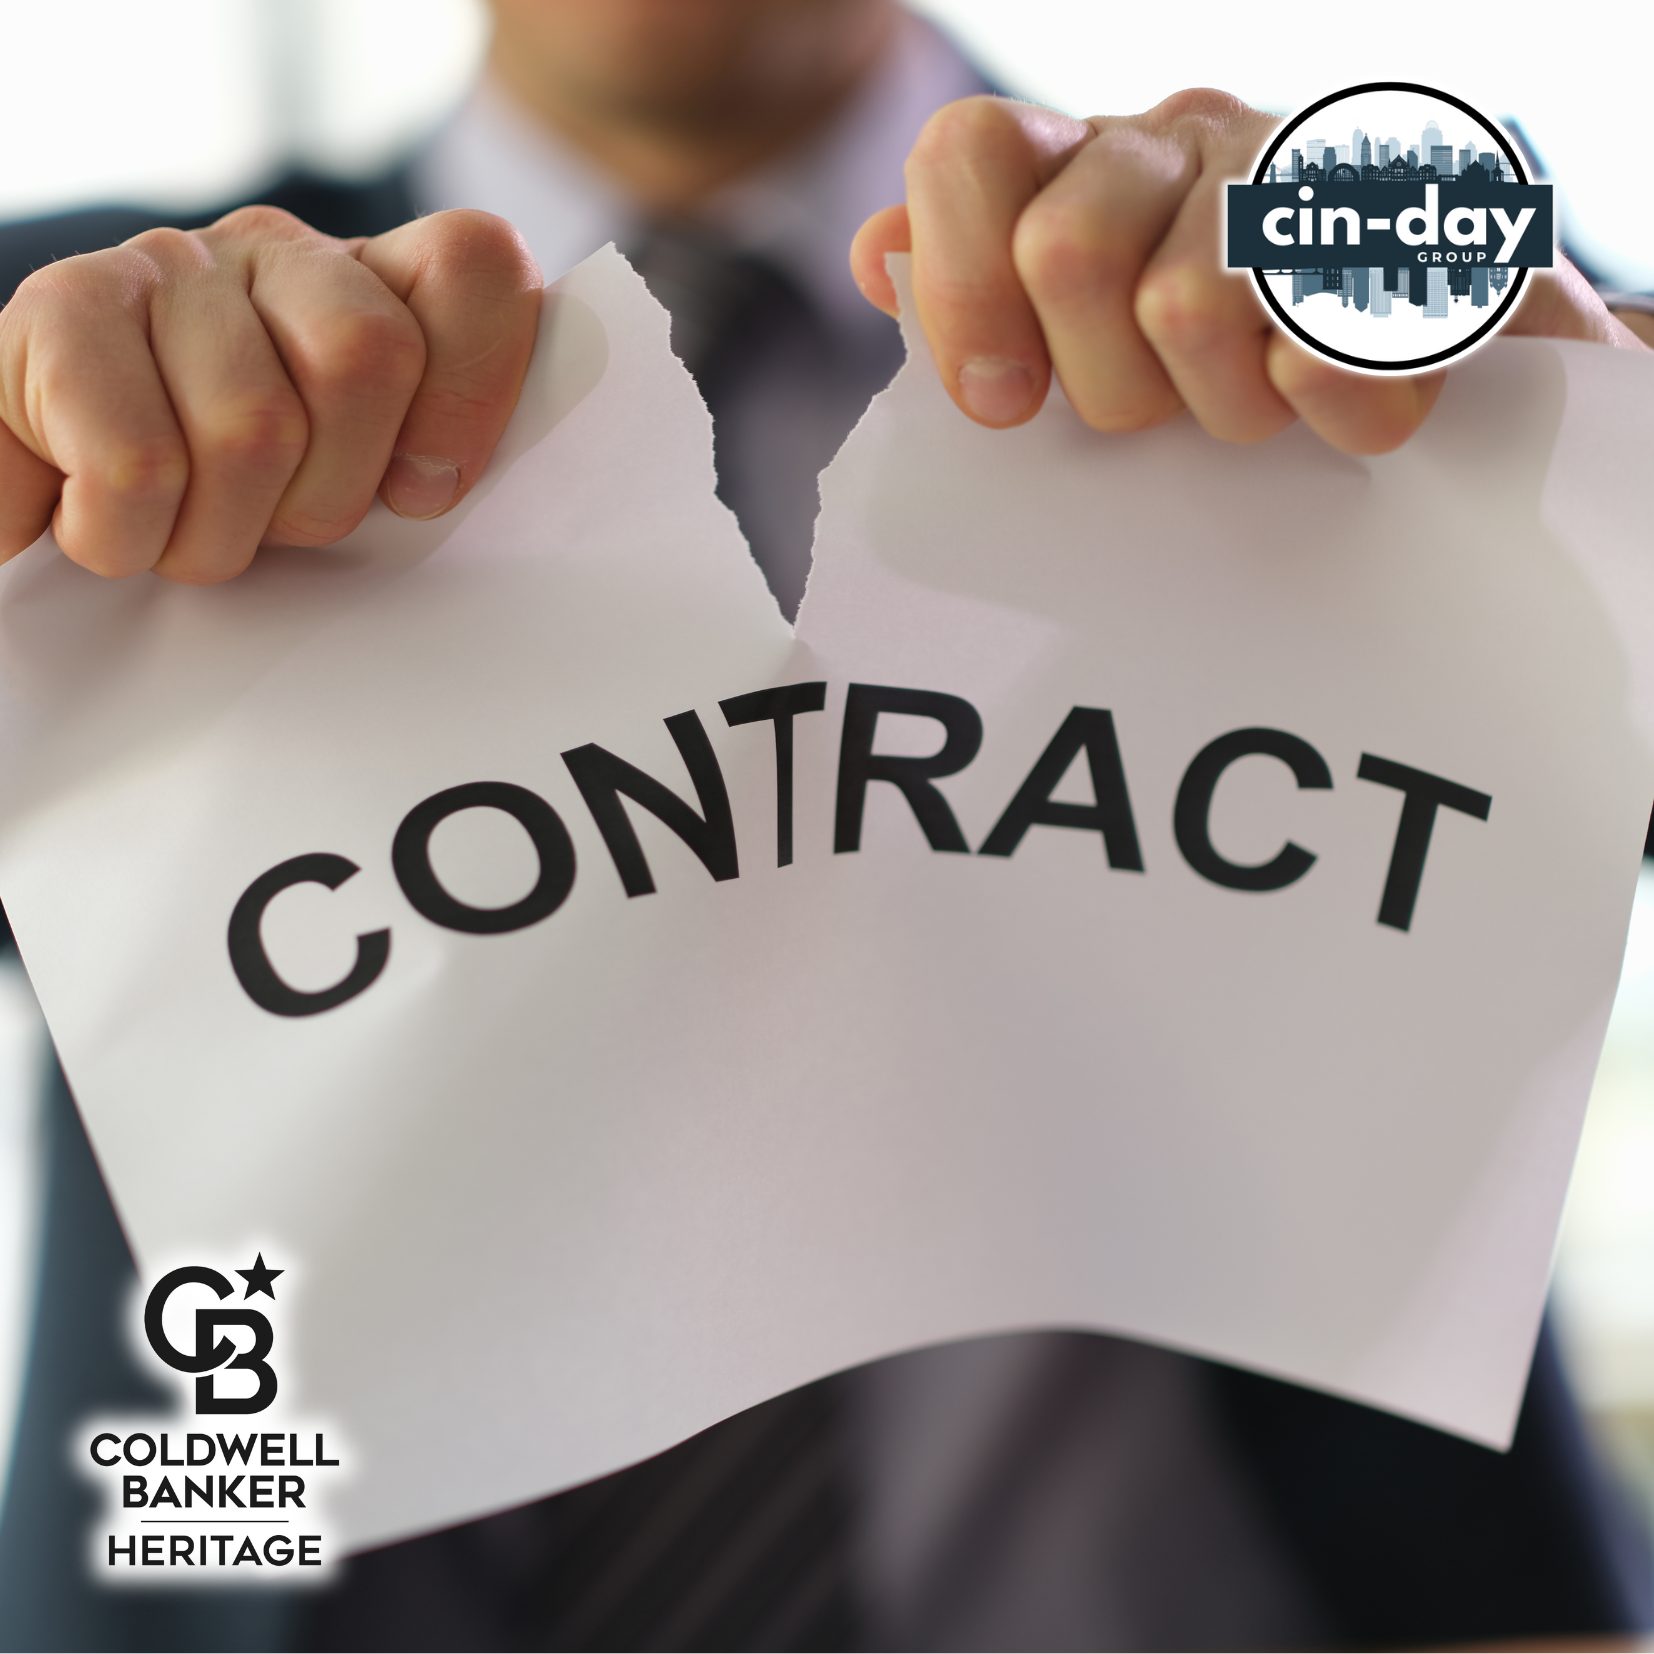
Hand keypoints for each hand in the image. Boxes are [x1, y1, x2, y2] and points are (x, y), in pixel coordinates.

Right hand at [0, 206, 541, 581]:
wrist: (62, 495)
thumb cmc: (231, 502)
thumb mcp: (353, 486)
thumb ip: (428, 465)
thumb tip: (449, 481)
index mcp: (374, 285)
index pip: (476, 266)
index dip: (472, 389)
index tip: (422, 490)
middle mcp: (278, 251)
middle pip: (367, 357)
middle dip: (328, 493)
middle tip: (274, 523)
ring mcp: (167, 264)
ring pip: (251, 428)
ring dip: (218, 534)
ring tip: (184, 530)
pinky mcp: (60, 305)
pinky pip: (138, 464)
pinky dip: (126, 535)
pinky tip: (109, 522)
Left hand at [852, 91, 1647, 454]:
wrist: (1453, 343)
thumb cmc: (1238, 364)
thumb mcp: (1093, 334)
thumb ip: (984, 291)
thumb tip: (880, 258)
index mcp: (1089, 162)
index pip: (969, 154)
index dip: (963, 285)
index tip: (1001, 404)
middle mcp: (1185, 135)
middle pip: (1065, 254)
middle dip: (1112, 384)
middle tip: (1170, 413)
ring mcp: (1303, 162)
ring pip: (1185, 304)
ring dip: (1225, 406)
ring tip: (1264, 409)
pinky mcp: (1425, 222)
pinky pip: (1323, 338)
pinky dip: (1329, 403)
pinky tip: (1341, 401)